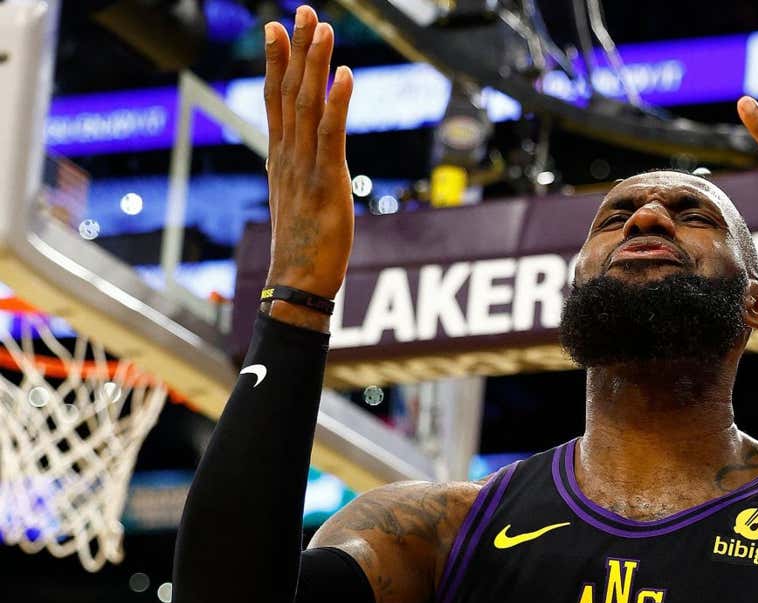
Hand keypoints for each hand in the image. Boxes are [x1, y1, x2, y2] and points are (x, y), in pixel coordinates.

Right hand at [263, 5, 353, 300]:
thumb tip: (305, 151)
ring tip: (324, 28)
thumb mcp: (298, 196)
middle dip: (296, 48)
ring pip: (306, 104)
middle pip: (288, 91)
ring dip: (315, 64)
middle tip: (303, 10)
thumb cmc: (303, 244)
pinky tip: (345, 75)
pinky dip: (338, 102)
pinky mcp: (326, 181)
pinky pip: (330, 134)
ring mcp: (304, 166)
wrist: (297, 282)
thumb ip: (300, 167)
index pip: (275, 98)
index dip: (276, 61)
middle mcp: (287, 154)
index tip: (277, 26)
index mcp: (280, 156)